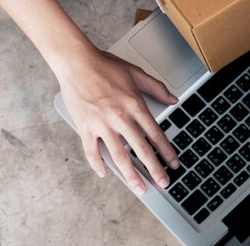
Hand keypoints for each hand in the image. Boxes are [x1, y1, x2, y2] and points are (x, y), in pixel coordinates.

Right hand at [57, 47, 179, 194]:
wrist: (76, 62)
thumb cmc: (103, 65)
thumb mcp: (135, 72)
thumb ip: (156, 87)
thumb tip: (173, 98)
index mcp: (134, 104)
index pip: (155, 134)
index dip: (166, 151)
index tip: (173, 163)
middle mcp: (119, 117)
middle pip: (141, 150)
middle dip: (154, 169)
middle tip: (162, 182)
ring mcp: (101, 124)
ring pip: (119, 156)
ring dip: (130, 175)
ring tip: (139, 188)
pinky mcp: (85, 126)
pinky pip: (91, 150)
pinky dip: (97, 164)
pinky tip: (104, 172)